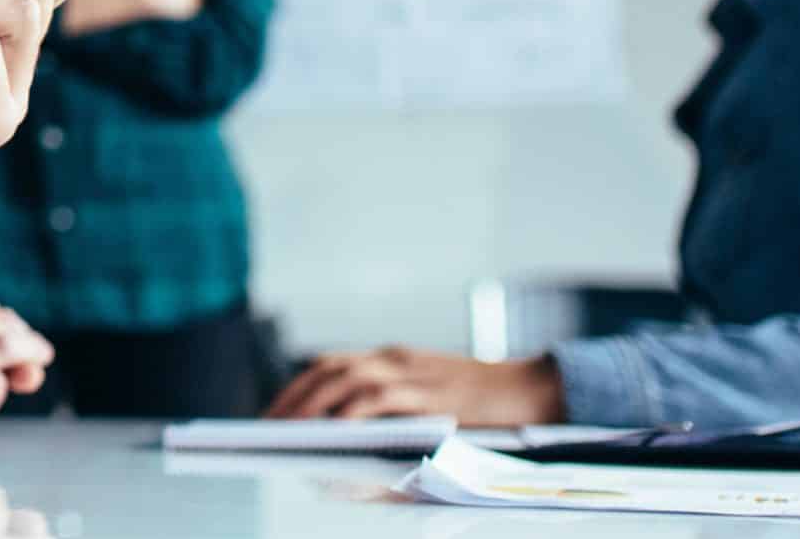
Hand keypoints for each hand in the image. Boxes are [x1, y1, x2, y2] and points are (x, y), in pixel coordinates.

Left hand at [265, 346, 565, 424]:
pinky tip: (333, 433)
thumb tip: (347, 442)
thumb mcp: (430, 395)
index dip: (296, 388)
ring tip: (288, 433)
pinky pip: (382, 402)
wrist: (534, 389)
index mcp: (392, 358)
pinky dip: (353, 416)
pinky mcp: (431, 394)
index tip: (270, 413)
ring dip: (314, 406)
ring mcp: (414, 374)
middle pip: (329, 370)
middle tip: (266, 427)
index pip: (329, 365)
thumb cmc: (481, 403)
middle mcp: (396, 359)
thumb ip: (392, 408)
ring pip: (349, 382)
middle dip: (293, 399)